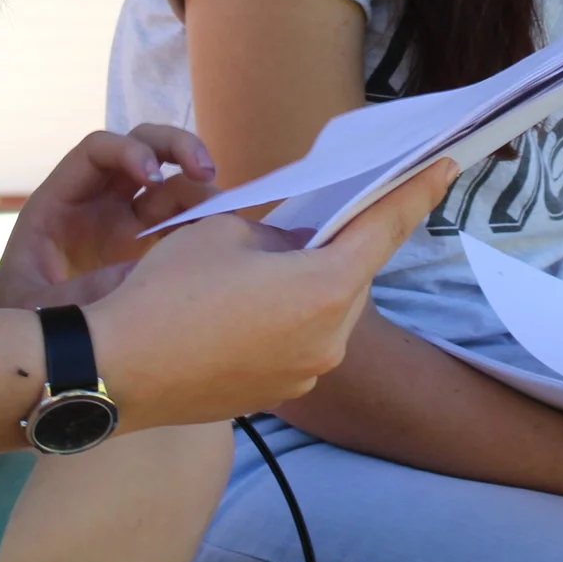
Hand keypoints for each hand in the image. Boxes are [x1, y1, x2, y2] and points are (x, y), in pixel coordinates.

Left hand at [0, 125, 217, 308]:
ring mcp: (126, 224)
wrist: (29, 354)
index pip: (97, 151)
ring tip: (227, 211)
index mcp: (60, 201)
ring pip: (171, 182)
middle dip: (176, 147)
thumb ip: (84, 291)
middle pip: (142, 147)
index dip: (128, 151)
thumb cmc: (20, 324)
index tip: (152, 177)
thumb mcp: (39, 308)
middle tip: (206, 169)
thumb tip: (142, 274)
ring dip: (201, 185)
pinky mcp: (150, 249)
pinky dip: (207, 221)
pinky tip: (225, 235)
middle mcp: (97, 202)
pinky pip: (184, 223)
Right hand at [84, 159, 456, 429]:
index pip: (385, 228)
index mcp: (326, 288)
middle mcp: (330, 339)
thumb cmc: (168, 292)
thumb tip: (290, 249)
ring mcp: (306, 374)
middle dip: (340, 245)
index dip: (416, 193)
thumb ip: (277, 232)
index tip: (446, 167)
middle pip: (353, 275)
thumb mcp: (226, 231)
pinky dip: (284, 319)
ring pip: (325, 312)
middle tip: (321, 216)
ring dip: (309, 285)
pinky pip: (298, 343)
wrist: (116, 370)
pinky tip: (243, 308)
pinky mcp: (278, 394)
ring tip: (264, 267)